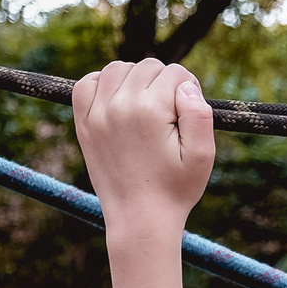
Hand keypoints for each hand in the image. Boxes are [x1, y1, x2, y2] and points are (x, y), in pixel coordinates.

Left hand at [72, 59, 214, 287]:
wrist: (139, 220)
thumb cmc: (175, 190)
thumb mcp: (202, 157)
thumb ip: (200, 115)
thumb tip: (186, 85)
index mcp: (151, 110)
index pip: (175, 73)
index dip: (189, 88)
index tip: (189, 112)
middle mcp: (120, 105)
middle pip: (147, 67)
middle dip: (164, 83)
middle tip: (171, 115)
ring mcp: (97, 113)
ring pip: (118, 69)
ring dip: (135, 79)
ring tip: (147, 105)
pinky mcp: (84, 124)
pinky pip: (87, 84)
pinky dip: (102, 83)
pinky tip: (118, 100)